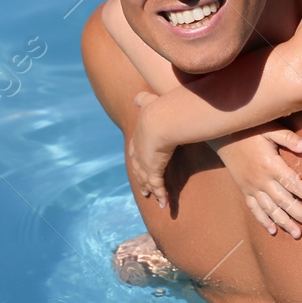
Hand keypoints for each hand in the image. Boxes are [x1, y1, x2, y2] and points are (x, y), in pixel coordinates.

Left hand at [128, 91, 176, 207]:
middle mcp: (139, 152)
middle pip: (138, 170)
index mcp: (138, 137)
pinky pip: (158, 186)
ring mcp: (145, 163)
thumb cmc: (158, 109)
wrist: (161, 119)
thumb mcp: (149, 101)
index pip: (136, 152)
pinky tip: (165, 204)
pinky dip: (161, 195)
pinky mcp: (154, 170)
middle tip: (144, 189)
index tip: (140, 166)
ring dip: (151, 190)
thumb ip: (143, 100)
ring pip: (147, 180)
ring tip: (155, 199)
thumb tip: (137, 97)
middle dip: (141, 179)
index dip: (138, 160)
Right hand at [213, 127, 301, 238]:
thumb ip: (288, 138)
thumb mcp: (270, 129)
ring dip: (285, 223)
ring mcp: (252, 188)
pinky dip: (263, 221)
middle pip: (285, 202)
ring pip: (271, 210)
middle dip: (301, 215)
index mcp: (271, 165)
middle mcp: (262, 180)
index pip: (294, 184)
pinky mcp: (244, 190)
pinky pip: (254, 209)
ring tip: (298, 234)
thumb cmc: (250, 130)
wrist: (223, 135)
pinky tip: (273, 231)